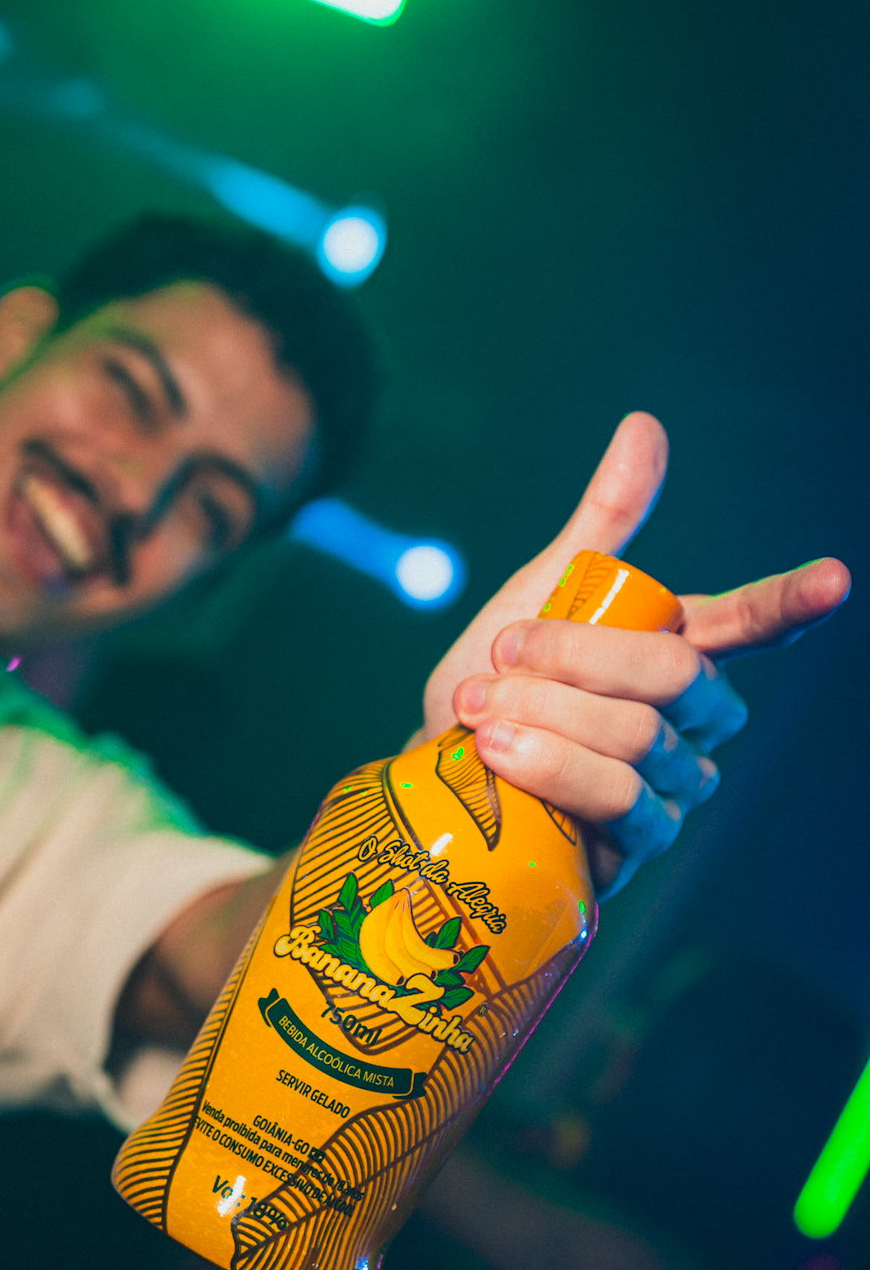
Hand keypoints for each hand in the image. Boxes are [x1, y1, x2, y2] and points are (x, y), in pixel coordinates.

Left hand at [418, 414, 849, 896]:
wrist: (439, 778)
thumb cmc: (497, 688)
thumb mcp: (537, 596)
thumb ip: (603, 524)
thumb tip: (646, 426)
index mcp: (677, 652)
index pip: (748, 623)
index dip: (788, 602)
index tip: (832, 579)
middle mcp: (690, 722)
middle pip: (676, 675)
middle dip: (576, 657)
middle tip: (502, 657)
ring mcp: (672, 786)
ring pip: (638, 736)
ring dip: (543, 713)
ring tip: (479, 710)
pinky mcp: (637, 842)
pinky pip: (619, 799)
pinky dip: (551, 767)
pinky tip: (498, 753)